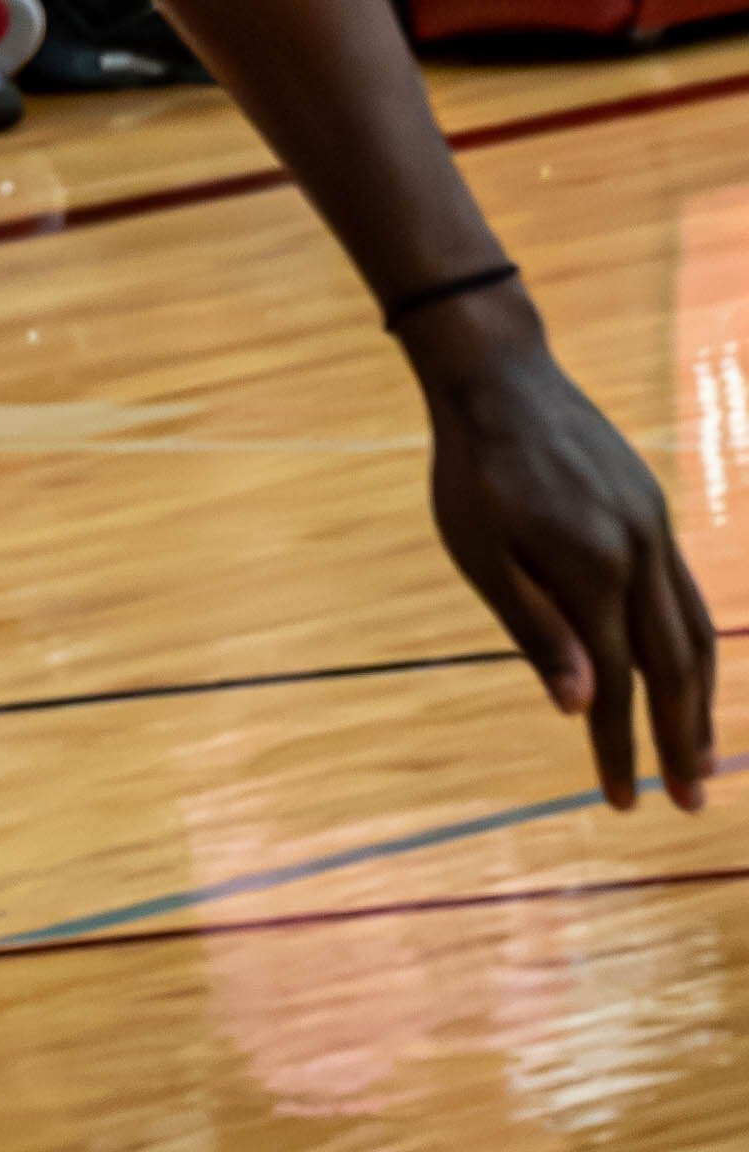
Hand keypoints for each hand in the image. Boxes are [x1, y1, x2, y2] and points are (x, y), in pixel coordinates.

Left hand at [410, 287, 714, 811]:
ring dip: (702, 702)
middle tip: (688, 803)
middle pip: (674, 668)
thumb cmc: (471, 467)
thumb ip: (533, 629)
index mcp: (591, 570)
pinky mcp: (655, 509)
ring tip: (701, 757)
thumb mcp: (478, 550)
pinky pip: (686, 592)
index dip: (620, 748)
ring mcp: (654, 528)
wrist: (496, 371)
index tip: (624, 803)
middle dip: (681, 741)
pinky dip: (694, 643)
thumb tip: (580, 708)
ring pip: (695, 632)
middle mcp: (639, 553)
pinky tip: (685, 672)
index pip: (616, 685)